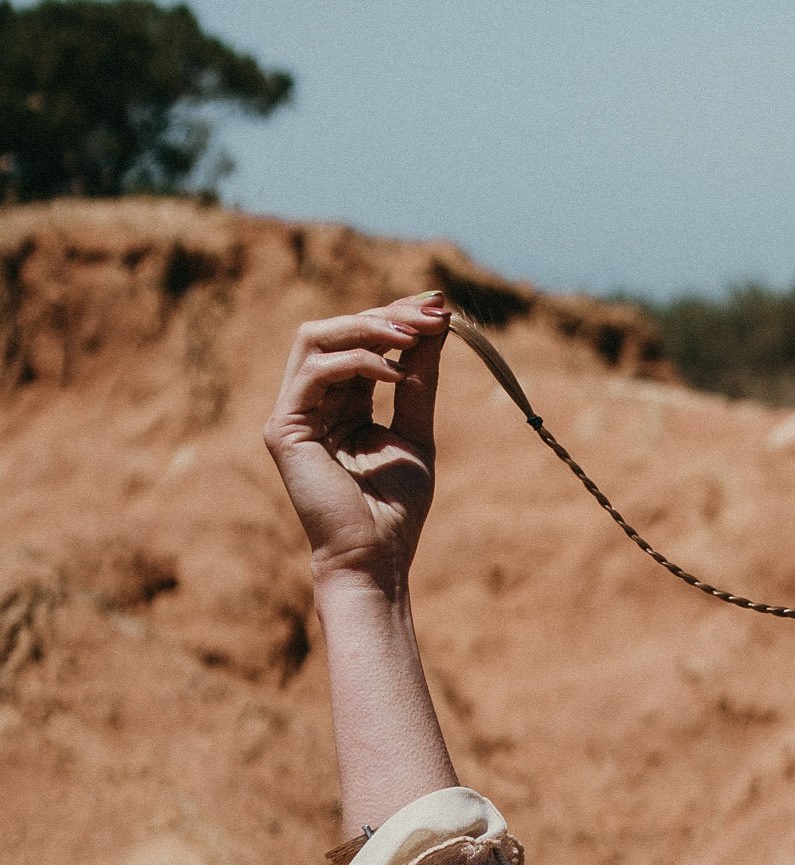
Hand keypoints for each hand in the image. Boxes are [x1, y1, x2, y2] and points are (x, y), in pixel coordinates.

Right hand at [263, 296, 449, 589]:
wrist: (376, 558)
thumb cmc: (396, 508)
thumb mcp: (415, 429)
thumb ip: (419, 378)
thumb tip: (438, 322)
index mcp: (339, 402)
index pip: (359, 341)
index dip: (395, 316)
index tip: (439, 305)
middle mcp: (310, 402)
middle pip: (334, 329)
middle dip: (386, 314)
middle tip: (431, 314)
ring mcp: (292, 413)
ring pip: (315, 338)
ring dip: (368, 327)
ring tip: (413, 334)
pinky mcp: (285, 429)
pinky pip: (314, 372)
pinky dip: (356, 362)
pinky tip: (394, 375)